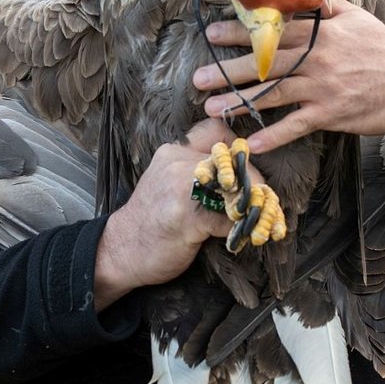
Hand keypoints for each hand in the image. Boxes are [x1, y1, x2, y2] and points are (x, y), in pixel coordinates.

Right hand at [94, 118, 262, 308]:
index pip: (216, 132)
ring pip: (236, 189)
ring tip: (261, 221)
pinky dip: (241, 231)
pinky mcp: (187, 218)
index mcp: (173, 153)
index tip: (246, 171)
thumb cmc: (150, 220)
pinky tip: (242, 239)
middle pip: (234, 162)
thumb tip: (242, 175)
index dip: (238, 148)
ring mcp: (181, 189)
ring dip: (253, 208)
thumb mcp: (167, 183)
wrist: (119, 251)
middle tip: (265, 202)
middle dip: (255, 184)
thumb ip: (197, 172)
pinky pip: (229, 220)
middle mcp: (177, 164)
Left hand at [192, 0, 384, 154]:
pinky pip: (296, 126)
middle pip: (265, 65)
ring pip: (273, 96)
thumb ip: (326, 5)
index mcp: (320, 35)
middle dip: (229, 71)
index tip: (212, 35)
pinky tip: (251, 143)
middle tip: (198, 77)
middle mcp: (317, 60)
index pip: (274, 32)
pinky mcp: (331, 114)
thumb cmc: (382, 49)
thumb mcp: (356, 17)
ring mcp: (323, 89)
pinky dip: (274, 136)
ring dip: (240, 104)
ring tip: (211, 109)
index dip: (241, 33)